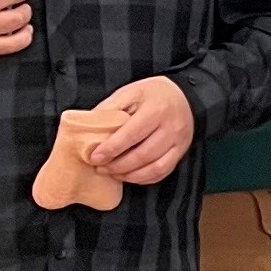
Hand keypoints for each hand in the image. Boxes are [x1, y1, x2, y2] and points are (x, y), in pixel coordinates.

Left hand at [82, 74, 196, 186]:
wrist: (182, 96)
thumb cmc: (152, 94)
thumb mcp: (129, 92)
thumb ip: (109, 109)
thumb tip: (88, 127)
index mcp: (156, 110)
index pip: (132, 134)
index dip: (112, 149)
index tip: (95, 157)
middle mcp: (171, 127)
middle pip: (143, 155)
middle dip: (118, 166)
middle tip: (100, 167)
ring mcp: (179, 142)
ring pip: (154, 167)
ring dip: (130, 175)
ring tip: (112, 173)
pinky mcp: (181, 152)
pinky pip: (162, 172)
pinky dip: (143, 178)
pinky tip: (129, 175)